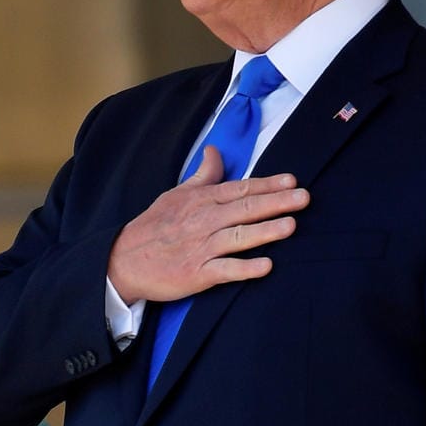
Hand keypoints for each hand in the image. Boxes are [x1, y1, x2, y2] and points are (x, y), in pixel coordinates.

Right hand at [106, 145, 308, 302]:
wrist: (122, 261)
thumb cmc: (153, 227)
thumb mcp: (175, 195)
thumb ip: (202, 176)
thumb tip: (215, 151)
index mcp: (199, 201)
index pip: (239, 189)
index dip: (267, 185)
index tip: (292, 181)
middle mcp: (202, 222)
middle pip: (244, 209)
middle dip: (276, 202)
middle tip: (304, 198)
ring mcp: (200, 248)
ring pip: (237, 237)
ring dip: (264, 231)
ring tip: (290, 226)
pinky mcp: (196, 274)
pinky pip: (224, 270)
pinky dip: (244, 268)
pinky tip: (266, 266)